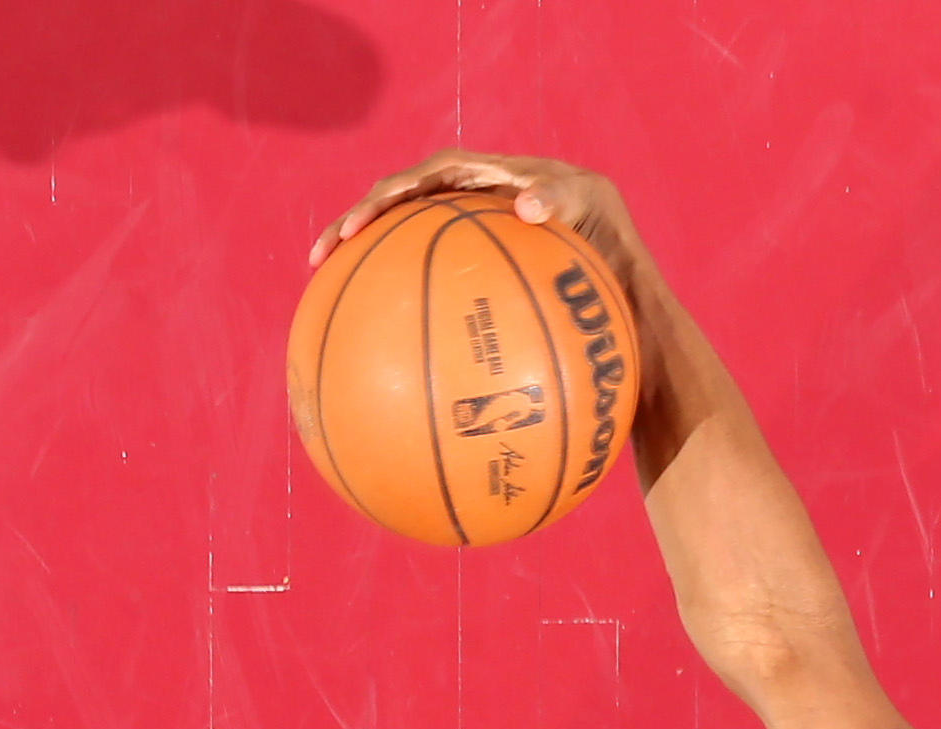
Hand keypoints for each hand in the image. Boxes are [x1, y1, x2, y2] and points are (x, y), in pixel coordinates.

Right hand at [306, 149, 647, 292]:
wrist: (617, 268)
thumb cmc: (604, 232)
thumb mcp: (590, 208)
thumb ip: (559, 200)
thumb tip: (525, 204)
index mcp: (481, 176)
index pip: (421, 179)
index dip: (388, 197)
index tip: (361, 222)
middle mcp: (461, 201)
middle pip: (395, 208)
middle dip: (355, 226)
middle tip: (323, 255)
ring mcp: (463, 236)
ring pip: (401, 243)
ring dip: (364, 264)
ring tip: (327, 290)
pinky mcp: (468, 269)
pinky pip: (427, 281)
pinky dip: (403, 304)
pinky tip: (384, 341)